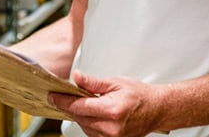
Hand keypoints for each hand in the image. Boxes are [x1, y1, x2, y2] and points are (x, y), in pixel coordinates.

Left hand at [48, 70, 164, 136]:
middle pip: (80, 117)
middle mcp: (111, 128)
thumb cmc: (138, 94)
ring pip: (85, 126)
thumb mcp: (115, 82)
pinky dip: (88, 122)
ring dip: (79, 115)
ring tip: (80, 101)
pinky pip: (92, 133)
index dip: (63, 100)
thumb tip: (76, 77)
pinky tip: (90, 112)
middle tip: (59, 95)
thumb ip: (93, 82)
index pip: (79, 106)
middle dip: (68, 106)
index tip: (51, 95)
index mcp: (112, 110)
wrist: (156, 109)